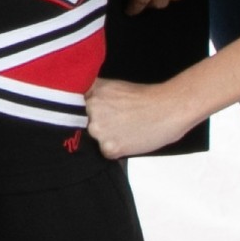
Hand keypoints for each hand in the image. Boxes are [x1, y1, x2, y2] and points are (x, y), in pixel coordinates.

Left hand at [78, 76, 196, 161]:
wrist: (169, 108)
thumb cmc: (144, 98)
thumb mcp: (112, 87)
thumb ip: (92, 95)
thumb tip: (74, 105)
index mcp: (90, 93)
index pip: (70, 107)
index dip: (77, 113)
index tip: (83, 115)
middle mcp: (90, 110)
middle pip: (79, 125)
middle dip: (93, 125)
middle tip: (116, 122)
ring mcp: (98, 129)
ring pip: (91, 140)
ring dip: (104, 138)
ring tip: (124, 130)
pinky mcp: (109, 147)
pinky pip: (104, 152)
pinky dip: (114, 149)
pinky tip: (128, 138)